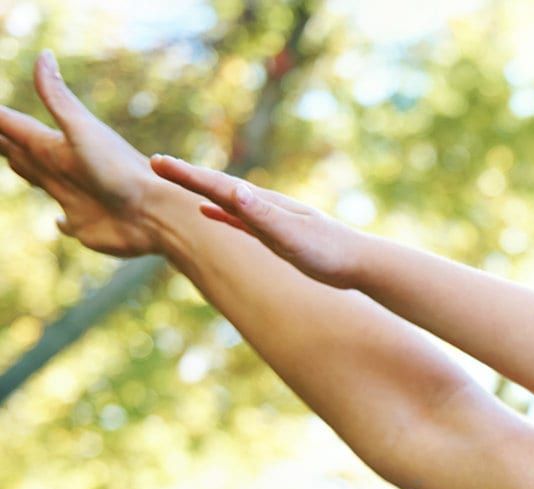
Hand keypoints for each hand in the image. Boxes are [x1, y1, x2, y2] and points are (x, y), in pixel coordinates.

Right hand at [0, 51, 164, 256]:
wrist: (158, 213)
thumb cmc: (120, 171)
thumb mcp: (82, 131)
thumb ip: (59, 99)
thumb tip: (43, 53)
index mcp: (56, 146)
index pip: (15, 126)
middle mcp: (62, 169)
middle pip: (22, 151)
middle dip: (4, 140)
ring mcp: (72, 198)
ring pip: (40, 180)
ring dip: (25, 169)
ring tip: (13, 160)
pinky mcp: (84, 225)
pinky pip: (66, 223)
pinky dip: (61, 222)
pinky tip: (59, 222)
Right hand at [150, 155, 364, 288]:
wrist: (359, 263)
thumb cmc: (328, 252)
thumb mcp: (292, 236)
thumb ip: (262, 215)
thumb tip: (235, 191)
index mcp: (264, 204)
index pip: (219, 186)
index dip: (188, 175)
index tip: (158, 162)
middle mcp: (265, 205)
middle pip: (218, 186)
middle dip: (187, 175)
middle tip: (156, 163)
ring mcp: (269, 218)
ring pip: (225, 199)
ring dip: (199, 189)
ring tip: (174, 178)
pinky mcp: (275, 233)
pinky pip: (238, 219)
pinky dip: (219, 213)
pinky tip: (206, 211)